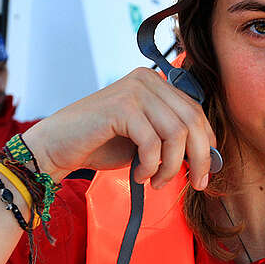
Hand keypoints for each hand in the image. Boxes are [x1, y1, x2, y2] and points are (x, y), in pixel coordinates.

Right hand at [20, 68, 215, 190]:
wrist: (57, 146)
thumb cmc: (99, 144)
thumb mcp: (144, 138)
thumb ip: (171, 138)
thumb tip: (208, 156)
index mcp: (155, 82)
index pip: (195, 111)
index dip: (207, 143)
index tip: (206, 172)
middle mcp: (147, 79)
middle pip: (192, 120)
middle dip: (199, 158)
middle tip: (197, 184)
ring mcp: (134, 90)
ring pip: (176, 133)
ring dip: (171, 166)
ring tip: (156, 182)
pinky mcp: (122, 106)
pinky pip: (153, 142)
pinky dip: (150, 166)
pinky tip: (138, 176)